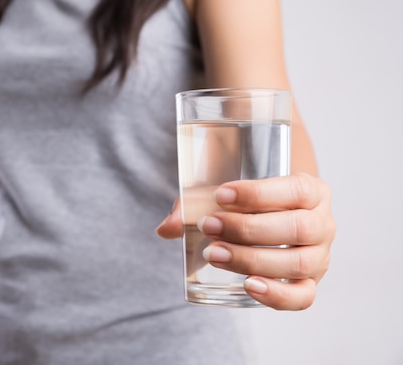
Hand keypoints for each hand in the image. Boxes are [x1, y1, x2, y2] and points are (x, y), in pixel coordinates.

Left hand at [156, 173, 335, 310]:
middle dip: (247, 228)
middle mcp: (322, 224)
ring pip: (298, 263)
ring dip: (252, 259)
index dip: (258, 194)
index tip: (220, 195)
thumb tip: (165, 228)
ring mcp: (319, 256)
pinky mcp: (309, 284)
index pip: (295, 191)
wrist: (272, 215)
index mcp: (312, 191)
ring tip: (214, 254)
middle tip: (209, 225)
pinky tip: (248, 286)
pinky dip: (277, 295)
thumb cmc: (248, 202)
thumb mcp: (228, 194)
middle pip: (297, 228)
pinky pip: (302, 297)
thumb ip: (195, 206)